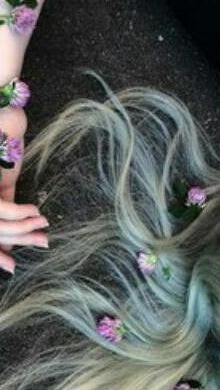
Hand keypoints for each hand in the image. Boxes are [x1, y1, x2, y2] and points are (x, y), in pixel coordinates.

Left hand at [0, 105, 48, 273]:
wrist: (1, 123)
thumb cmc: (1, 149)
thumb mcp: (1, 182)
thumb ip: (5, 200)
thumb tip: (16, 224)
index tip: (12, 265)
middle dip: (18, 243)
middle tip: (43, 245)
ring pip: (1, 225)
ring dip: (25, 229)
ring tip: (44, 228)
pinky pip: (6, 208)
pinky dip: (23, 213)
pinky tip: (37, 212)